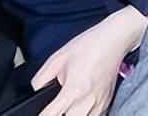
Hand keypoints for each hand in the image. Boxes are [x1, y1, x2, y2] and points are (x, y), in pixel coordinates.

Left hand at [32, 6, 146, 115]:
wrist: (113, 40)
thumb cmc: (88, 47)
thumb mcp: (56, 59)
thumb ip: (40, 79)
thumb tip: (35, 92)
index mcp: (73, 91)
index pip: (51, 115)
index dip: (43, 115)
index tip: (41, 112)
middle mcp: (88, 102)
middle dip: (59, 114)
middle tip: (56, 105)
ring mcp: (100, 105)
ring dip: (72, 114)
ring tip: (69, 105)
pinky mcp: (107, 104)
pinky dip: (85, 114)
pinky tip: (80, 106)